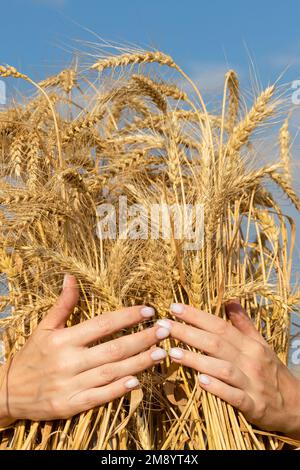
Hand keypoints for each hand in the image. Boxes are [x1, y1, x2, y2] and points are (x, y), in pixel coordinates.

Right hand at [0, 275, 169, 425]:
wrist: (9, 391)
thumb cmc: (31, 356)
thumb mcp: (44, 327)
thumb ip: (62, 304)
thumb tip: (71, 277)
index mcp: (63, 339)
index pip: (102, 324)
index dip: (127, 317)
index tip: (148, 311)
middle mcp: (68, 361)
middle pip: (112, 348)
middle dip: (142, 338)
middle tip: (165, 330)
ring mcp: (71, 385)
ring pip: (111, 372)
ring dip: (138, 362)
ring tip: (160, 353)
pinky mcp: (71, 404)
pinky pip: (100, 396)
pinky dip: (118, 389)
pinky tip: (138, 381)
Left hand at [160, 301, 299, 438]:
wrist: (296, 405)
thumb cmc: (271, 371)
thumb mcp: (260, 344)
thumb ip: (243, 323)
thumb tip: (230, 300)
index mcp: (251, 344)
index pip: (220, 326)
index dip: (196, 316)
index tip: (174, 307)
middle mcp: (251, 360)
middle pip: (216, 343)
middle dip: (188, 333)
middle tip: (163, 326)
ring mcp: (252, 383)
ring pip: (222, 368)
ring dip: (196, 359)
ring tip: (172, 352)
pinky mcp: (254, 405)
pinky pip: (234, 396)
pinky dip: (218, 388)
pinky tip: (200, 381)